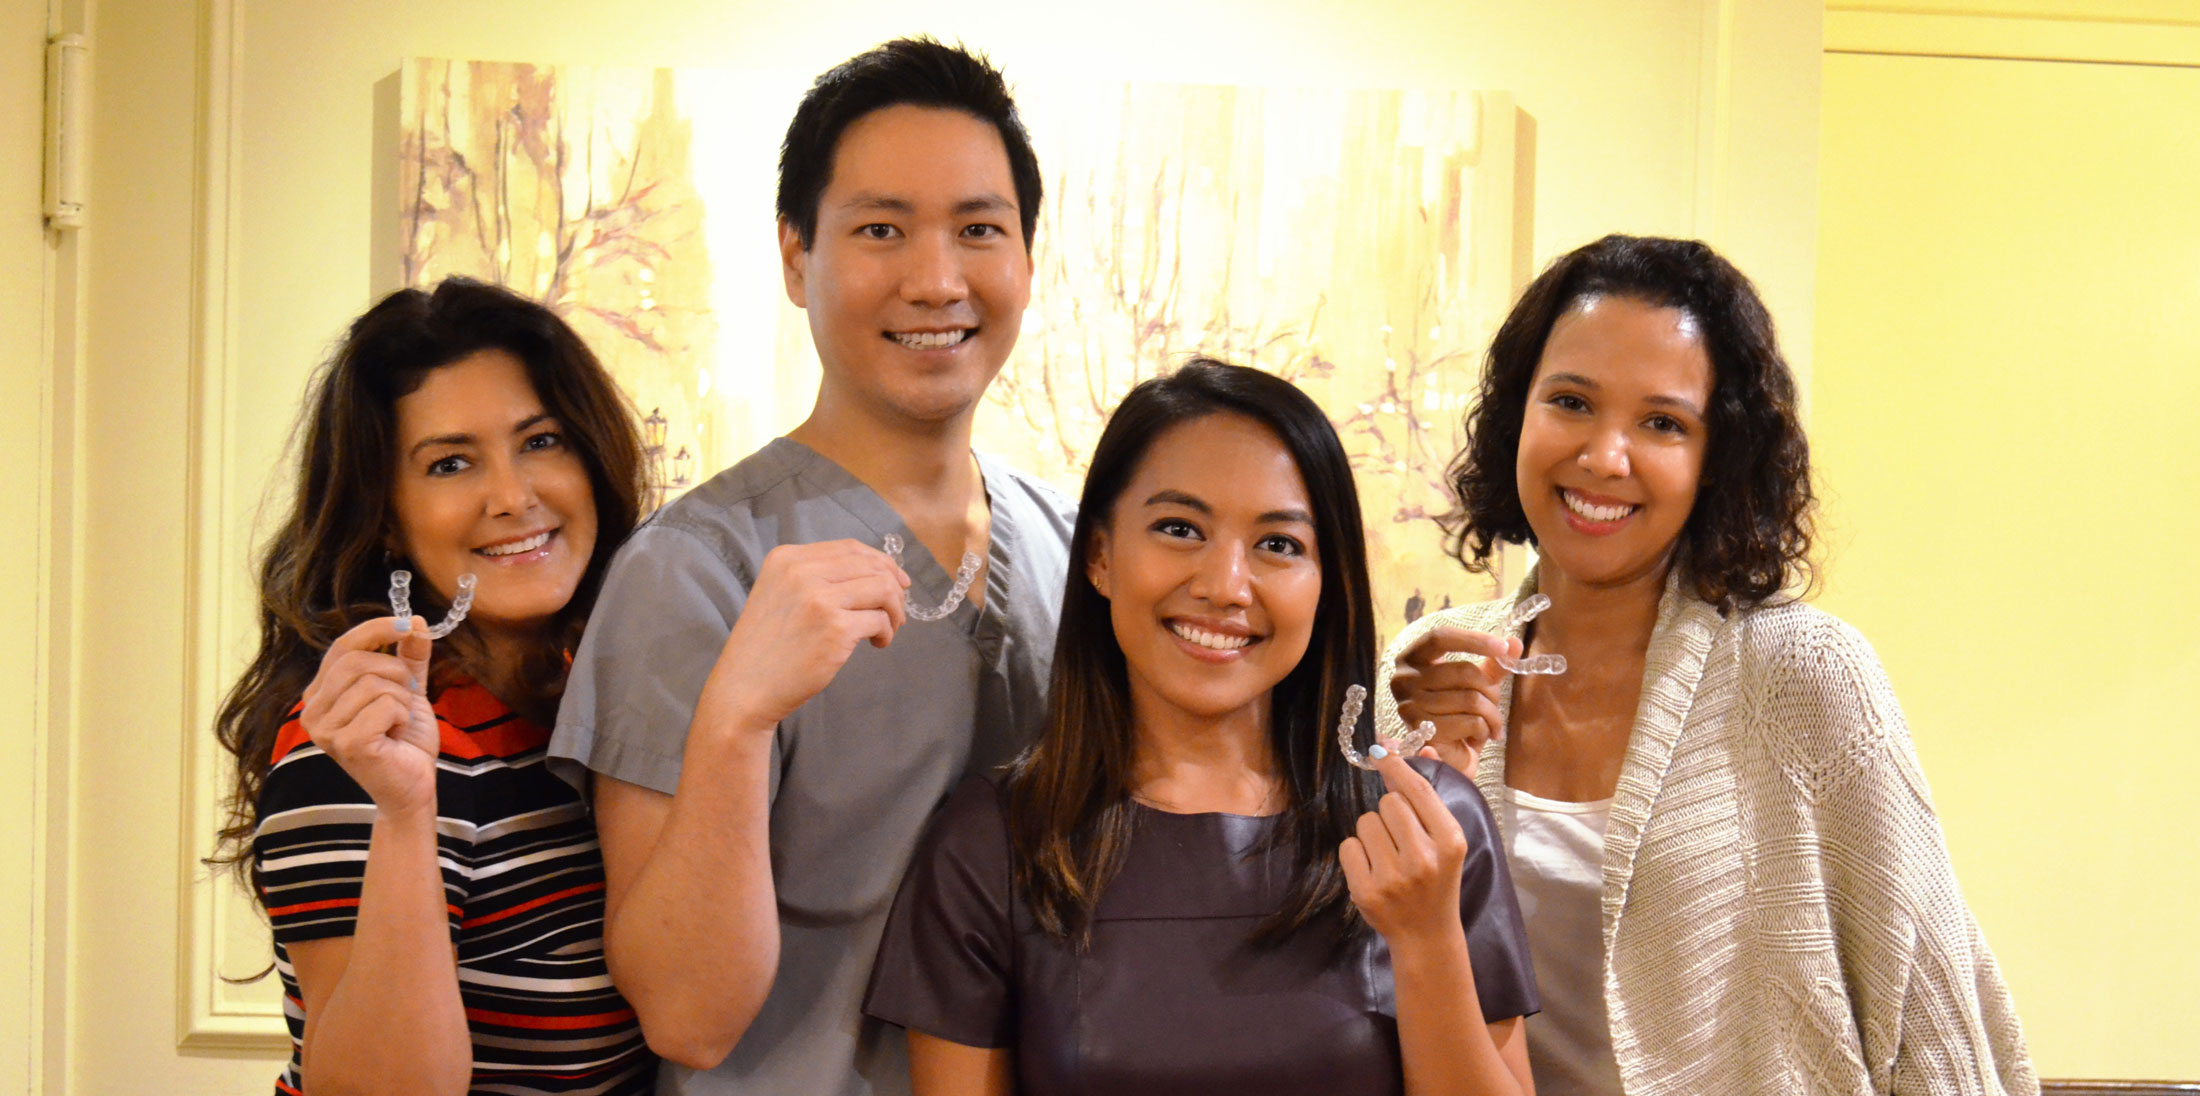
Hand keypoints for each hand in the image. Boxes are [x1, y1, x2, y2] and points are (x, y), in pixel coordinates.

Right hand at [298, 616, 438, 816]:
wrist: (413, 786)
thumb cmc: (404, 741)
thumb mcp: (408, 690)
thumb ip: (409, 657)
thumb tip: (417, 621)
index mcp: (321, 693)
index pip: (343, 646)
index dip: (376, 629)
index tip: (409, 623)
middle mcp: (313, 710)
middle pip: (358, 661)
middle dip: (397, 673)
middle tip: (407, 697)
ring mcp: (325, 730)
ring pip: (375, 683)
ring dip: (402, 700)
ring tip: (398, 723)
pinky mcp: (346, 744)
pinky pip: (386, 706)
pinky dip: (403, 717)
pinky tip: (396, 736)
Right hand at [703, 540, 909, 731]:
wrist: (744, 688)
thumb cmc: (768, 646)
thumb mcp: (781, 594)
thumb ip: (818, 577)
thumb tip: (880, 571)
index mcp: (787, 558)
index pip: (851, 548)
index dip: (881, 562)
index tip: (896, 581)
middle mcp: (801, 572)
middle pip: (872, 566)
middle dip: (894, 587)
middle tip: (896, 611)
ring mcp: (819, 599)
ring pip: (883, 588)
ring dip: (894, 610)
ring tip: (888, 629)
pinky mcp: (835, 629)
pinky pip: (880, 621)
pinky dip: (887, 632)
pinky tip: (877, 644)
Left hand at [1339, 748, 1468, 945]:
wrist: (1427, 934)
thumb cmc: (1436, 879)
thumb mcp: (1445, 841)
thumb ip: (1430, 797)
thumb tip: (1419, 749)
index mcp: (1450, 841)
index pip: (1418, 790)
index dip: (1397, 766)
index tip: (1381, 751)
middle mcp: (1424, 858)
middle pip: (1388, 802)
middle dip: (1389, 814)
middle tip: (1400, 840)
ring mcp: (1394, 877)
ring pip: (1365, 822)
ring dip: (1372, 834)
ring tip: (1389, 857)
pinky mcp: (1367, 892)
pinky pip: (1348, 846)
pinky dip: (1356, 854)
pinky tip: (1374, 871)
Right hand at [1390, 627, 1519, 776]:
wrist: (1447, 758)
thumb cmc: (1458, 715)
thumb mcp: (1477, 684)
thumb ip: (1493, 664)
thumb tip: (1515, 643)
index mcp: (1412, 659)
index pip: (1440, 638)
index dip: (1473, 640)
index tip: (1503, 647)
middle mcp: (1403, 680)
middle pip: (1463, 671)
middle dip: (1491, 689)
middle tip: (1495, 703)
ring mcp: (1409, 706)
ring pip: (1471, 699)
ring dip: (1492, 714)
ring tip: (1490, 724)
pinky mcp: (1422, 732)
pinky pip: (1470, 722)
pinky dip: (1484, 730)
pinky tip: (1478, 736)